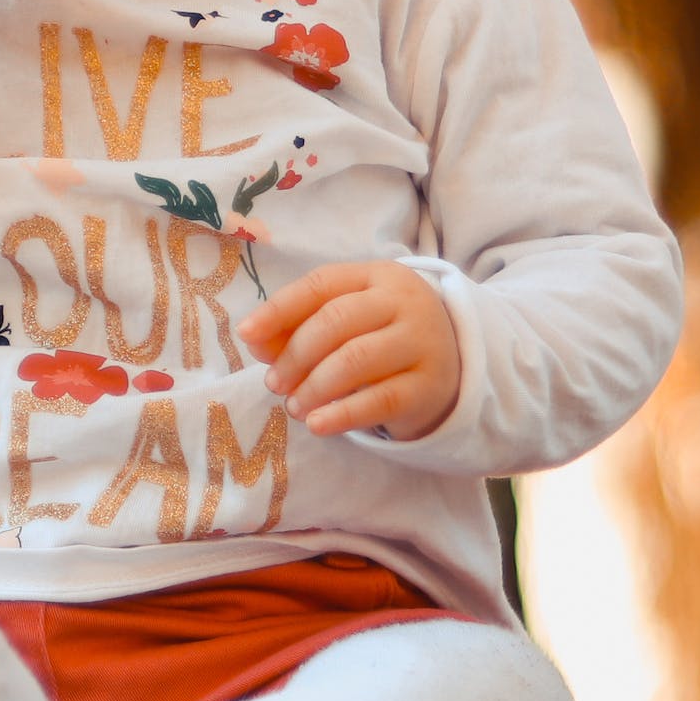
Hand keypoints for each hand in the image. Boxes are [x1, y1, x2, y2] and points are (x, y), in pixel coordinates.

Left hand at [238, 262, 460, 439]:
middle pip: (336, 321)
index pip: (321, 284)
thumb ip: (297, 327)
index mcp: (377, 276)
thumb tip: (254, 339)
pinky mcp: (430, 385)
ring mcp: (423, 341)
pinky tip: (317, 423)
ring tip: (294, 407)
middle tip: (274, 383)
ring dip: (314, 386)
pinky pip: (380, 399)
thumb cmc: (383, 339)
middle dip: (295, 354)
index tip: (246, 334)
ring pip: (356, 359)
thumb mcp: (345, 324)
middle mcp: (404, 302)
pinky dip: (342, 413)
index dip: (279, 309)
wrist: (453, 369)